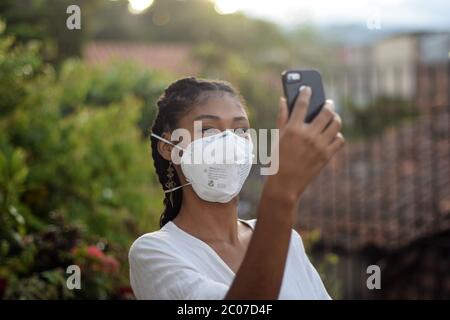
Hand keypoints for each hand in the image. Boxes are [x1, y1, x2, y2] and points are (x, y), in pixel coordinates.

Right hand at [266, 86, 344, 203]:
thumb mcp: (277, 138)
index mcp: (292, 129)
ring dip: (335, 118)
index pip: (302, 103)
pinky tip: (333, 135)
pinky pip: (340, 139)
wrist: (284, 184)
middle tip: (328, 103)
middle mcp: (307, 135)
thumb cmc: (277, 160)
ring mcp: (319, 145)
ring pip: (336, 123)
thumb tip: (284, 99)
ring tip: (333, 117)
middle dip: (328, 104)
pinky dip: (338, 135)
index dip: (306, 92)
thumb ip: (282, 117)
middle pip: (326, 111)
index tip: (308, 88)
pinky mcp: (327, 156)